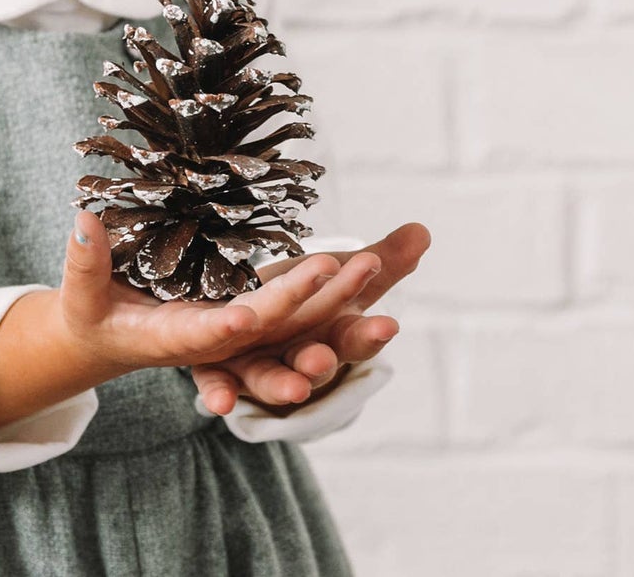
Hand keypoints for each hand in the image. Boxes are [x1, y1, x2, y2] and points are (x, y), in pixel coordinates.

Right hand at [57, 209, 382, 381]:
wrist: (112, 335)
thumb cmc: (94, 311)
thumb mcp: (84, 292)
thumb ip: (83, 260)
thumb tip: (81, 217)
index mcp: (172, 339)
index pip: (202, 337)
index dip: (224, 330)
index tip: (247, 317)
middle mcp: (215, 337)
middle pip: (265, 328)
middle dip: (302, 304)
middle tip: (340, 268)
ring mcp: (240, 326)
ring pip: (297, 319)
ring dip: (336, 297)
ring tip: (375, 261)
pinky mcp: (254, 310)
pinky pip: (304, 305)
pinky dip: (337, 289)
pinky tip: (380, 259)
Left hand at [188, 222, 430, 417]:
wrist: (227, 320)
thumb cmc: (294, 299)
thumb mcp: (333, 274)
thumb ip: (379, 261)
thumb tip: (423, 230)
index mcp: (324, 332)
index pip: (351, 335)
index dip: (368, 334)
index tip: (388, 324)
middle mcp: (290, 353)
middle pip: (312, 358)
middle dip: (321, 359)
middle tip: (326, 356)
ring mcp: (250, 363)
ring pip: (266, 377)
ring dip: (280, 384)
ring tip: (294, 386)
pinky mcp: (209, 364)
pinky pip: (213, 382)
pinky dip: (218, 390)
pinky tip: (219, 402)